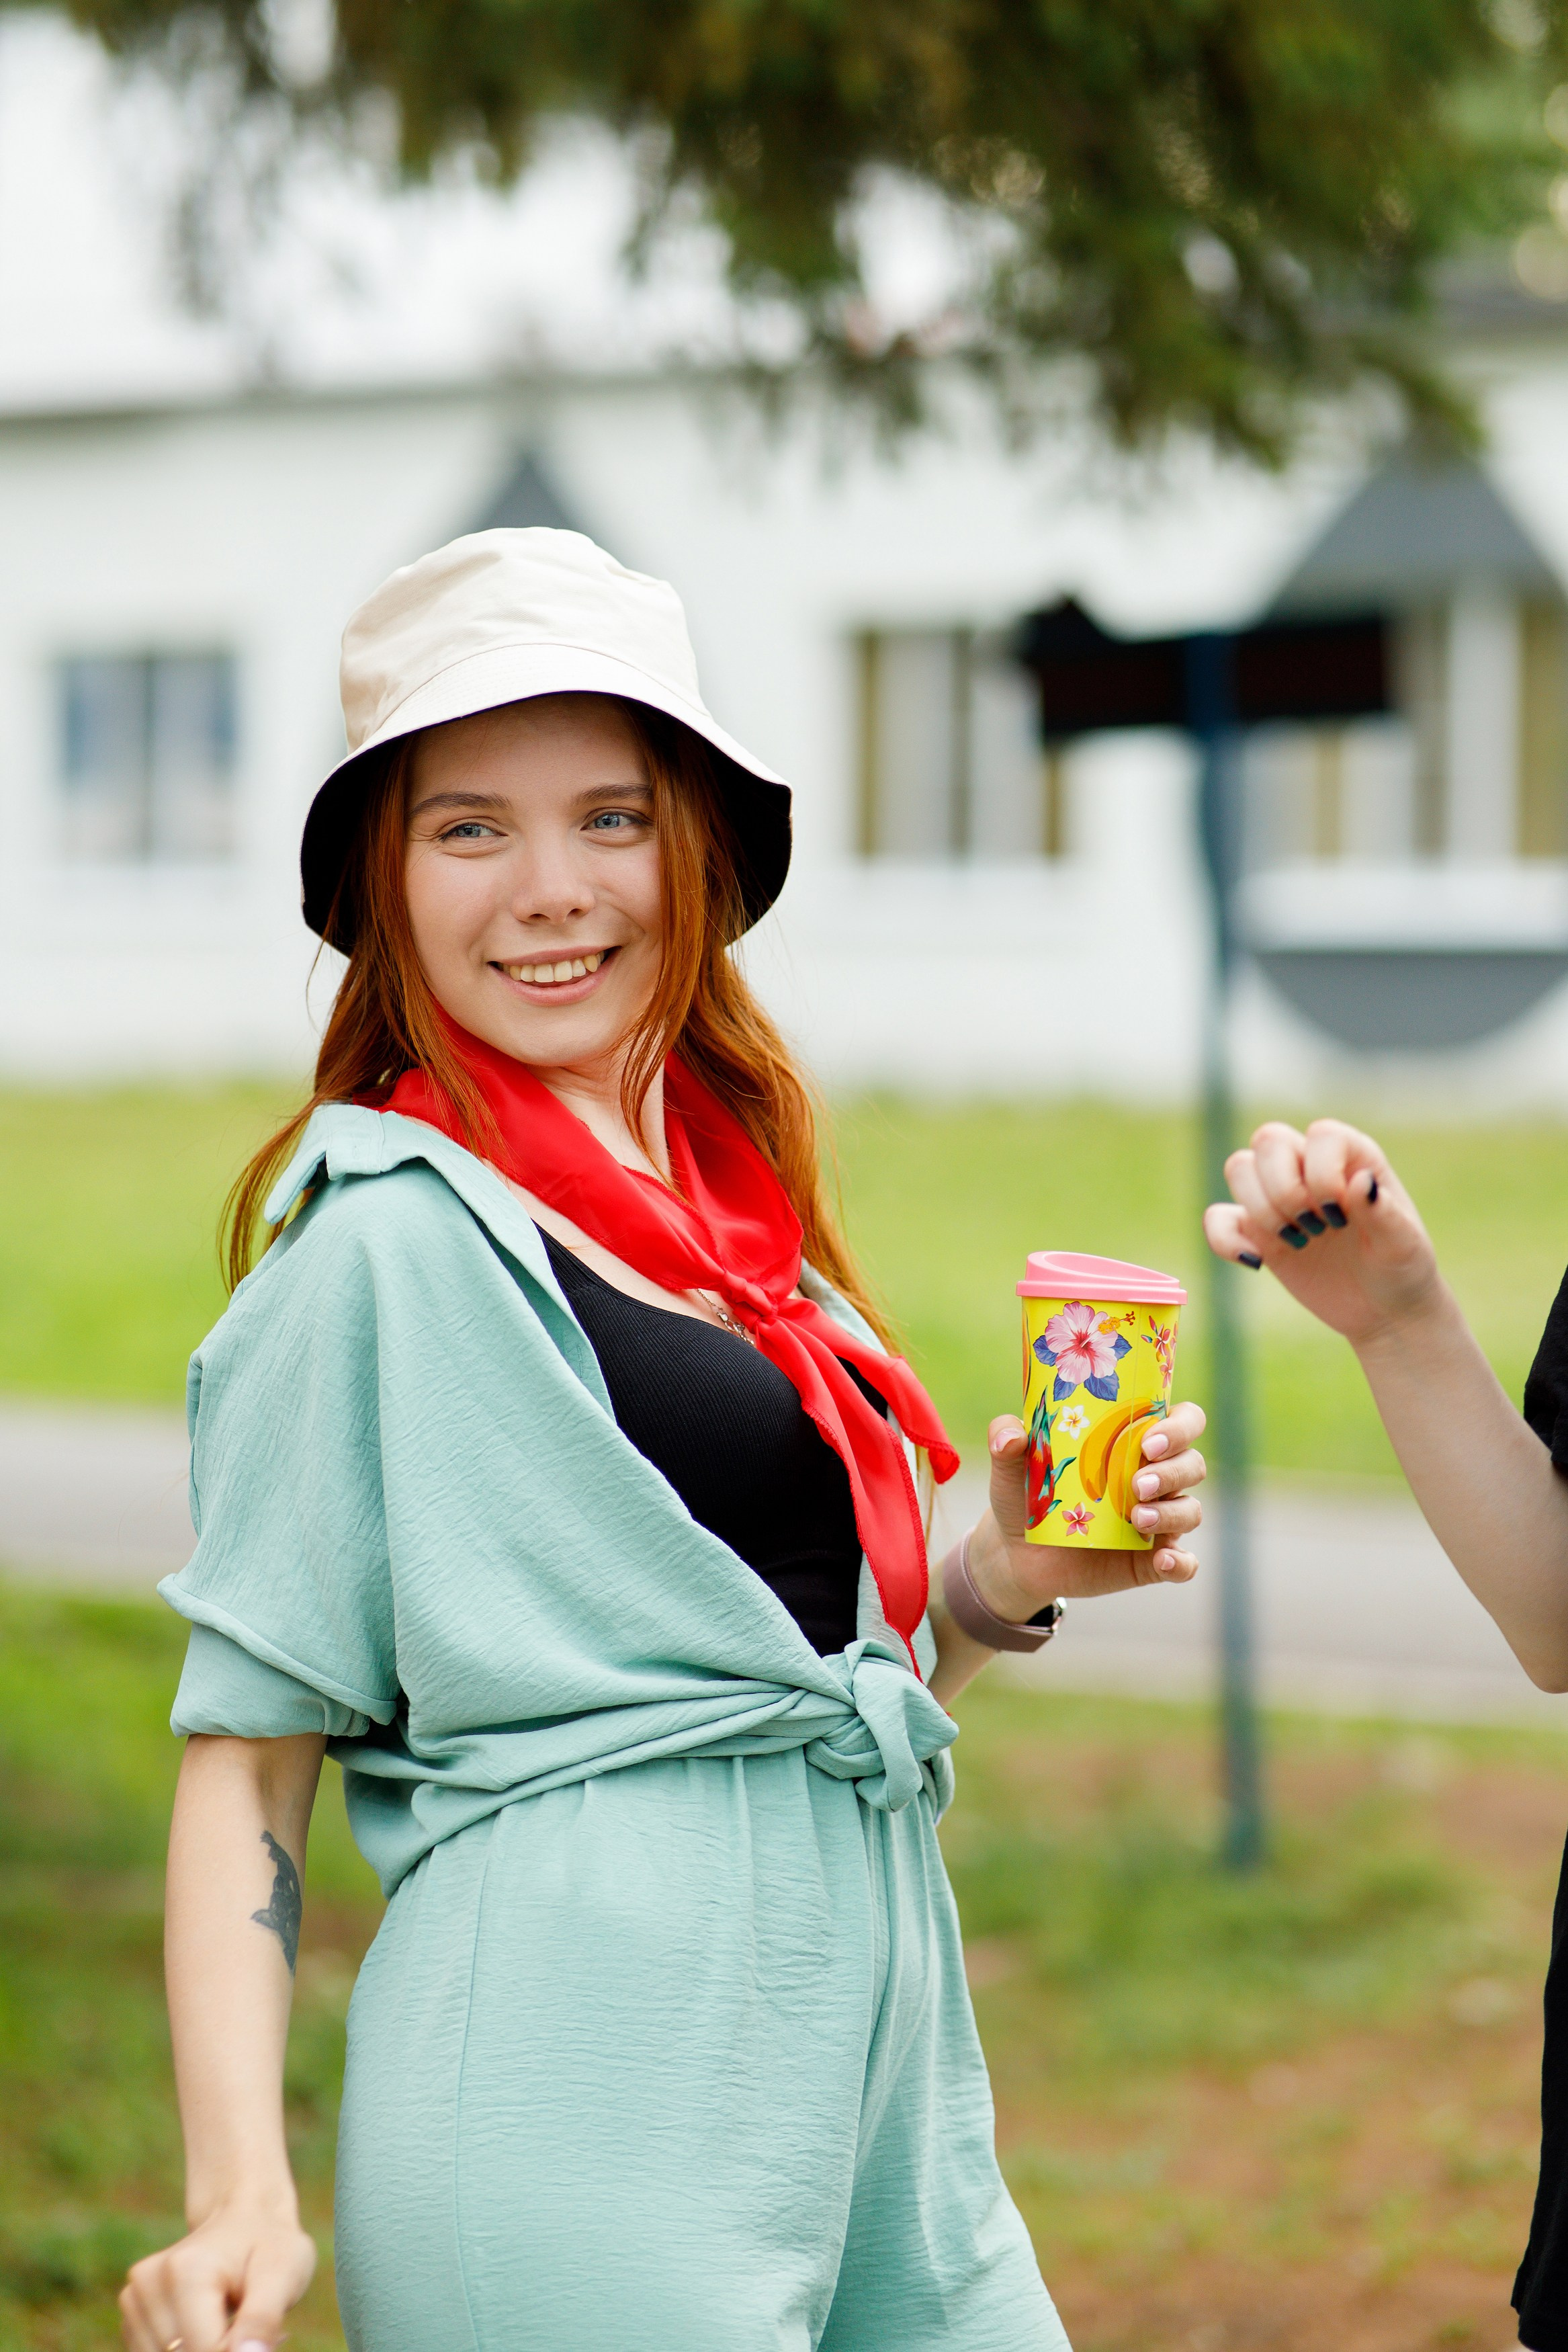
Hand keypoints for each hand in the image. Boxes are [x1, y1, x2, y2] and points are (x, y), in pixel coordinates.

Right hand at [120, 2200, 314, 2351]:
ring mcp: (134, 2296)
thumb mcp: (282, 2274)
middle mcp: (149, 2282)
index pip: (205, 2351)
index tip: (255, 2331)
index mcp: (187, 2272)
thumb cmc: (269, 2245)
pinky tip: (206, 2323)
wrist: (245, 2217)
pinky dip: (182, 2349)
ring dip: (200, 2349)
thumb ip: (263, 2320)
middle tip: (242, 2319)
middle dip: (219, 2348)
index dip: (236, 2351)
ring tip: (227, 2319)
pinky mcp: (132, 2309)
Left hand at [967, 1397, 1205, 1618]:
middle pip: (1192, 1464)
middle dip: (1172, 1470)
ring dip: (1171, 1512)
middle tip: (1136, 1484)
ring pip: (1190, 1510)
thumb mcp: (1010, 1466)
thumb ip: (1005, 1440)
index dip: (1178, 1426)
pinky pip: (1183, 1564)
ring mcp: (1157, 1521)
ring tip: (1136, 1519)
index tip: (1147, 1440)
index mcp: (1133, 1443)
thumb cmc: (1026, 1494)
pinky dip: (1181, 1563)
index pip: (1182, 1422)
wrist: (1017, 1553)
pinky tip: (1163, 1561)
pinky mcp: (1150, 1562)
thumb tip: (1009, 1436)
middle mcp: (1155, 1479)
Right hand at [1202, 1117, 1440, 1349]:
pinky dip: (1225, 1239)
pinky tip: (1257, 1262)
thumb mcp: (1403, 1245)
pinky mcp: (1257, 1232)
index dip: (1322, 1172)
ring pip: (1239, 1167)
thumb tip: (1360, 1182)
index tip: (1342, 1215)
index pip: (1321, 1135)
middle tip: (1317, 1228)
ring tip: (1298, 1242)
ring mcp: (1280, 1198)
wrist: (1383, 1311)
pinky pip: (1218, 1218)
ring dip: (1261, 1210)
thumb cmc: (1401, 1269)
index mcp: (1352, 1157)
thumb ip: (1384, 1213)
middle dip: (1285, 1189)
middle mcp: (1312, 1168)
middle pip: (1269, 1140)